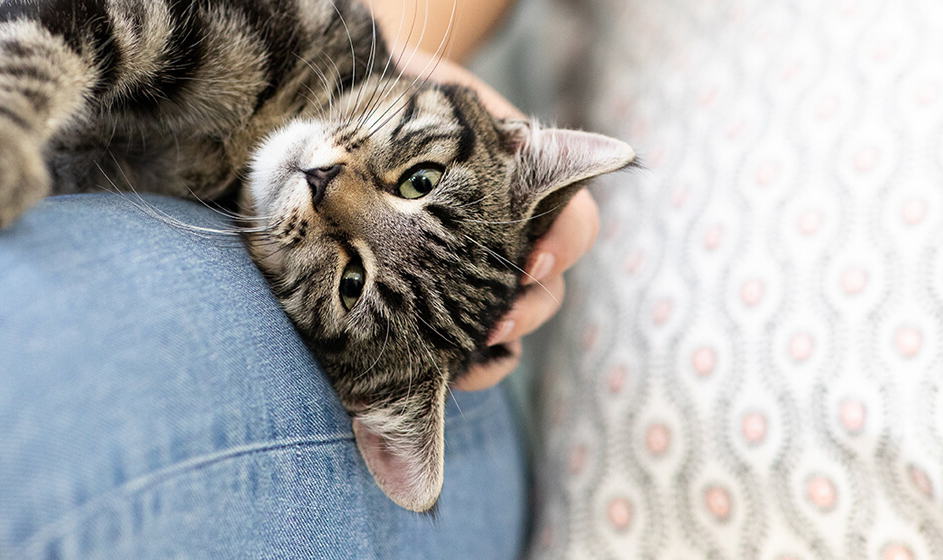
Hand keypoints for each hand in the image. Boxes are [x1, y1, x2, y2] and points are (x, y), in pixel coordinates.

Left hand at [391, 47, 603, 391]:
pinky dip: (474, 368)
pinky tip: (446, 376)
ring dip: (500, 345)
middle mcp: (519, 236)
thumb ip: (457, 106)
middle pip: (550, 288)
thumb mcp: (439, 100)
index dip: (562, 248)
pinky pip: (485, 351)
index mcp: (532, 189)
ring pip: (520, 322)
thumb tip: (463, 106)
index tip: (532, 262)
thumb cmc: (413, 104)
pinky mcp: (455, 304)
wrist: (368, 115)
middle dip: (528, 311)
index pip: (574, 225)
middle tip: (494, 323)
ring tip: (464, 359)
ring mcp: (489, 273)